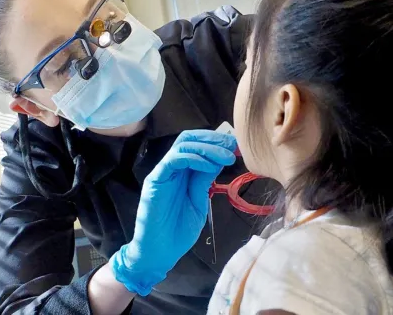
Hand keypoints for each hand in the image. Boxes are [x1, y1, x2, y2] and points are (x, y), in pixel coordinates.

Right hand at [110, 130, 236, 295]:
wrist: (159, 253)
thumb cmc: (178, 231)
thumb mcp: (199, 201)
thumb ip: (205, 180)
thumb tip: (220, 160)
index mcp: (182, 173)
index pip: (197, 146)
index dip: (217, 142)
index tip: (237, 147)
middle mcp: (171, 168)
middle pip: (189, 139)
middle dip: (213, 139)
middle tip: (233, 146)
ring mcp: (162, 173)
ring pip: (182, 145)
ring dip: (208, 147)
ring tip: (227, 157)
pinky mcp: (155, 181)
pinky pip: (173, 160)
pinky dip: (193, 158)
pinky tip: (209, 166)